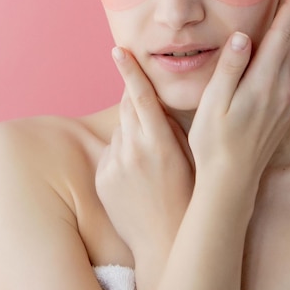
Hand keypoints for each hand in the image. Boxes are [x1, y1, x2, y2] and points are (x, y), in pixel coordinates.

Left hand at [95, 50, 193, 258]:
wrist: (164, 239)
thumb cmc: (186, 195)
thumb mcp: (188, 156)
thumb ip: (169, 127)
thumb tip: (156, 106)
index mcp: (158, 142)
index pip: (140, 96)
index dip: (129, 71)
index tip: (118, 50)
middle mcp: (132, 150)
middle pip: (126, 107)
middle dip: (133, 99)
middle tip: (146, 103)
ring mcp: (114, 165)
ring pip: (119, 131)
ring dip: (131, 132)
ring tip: (149, 157)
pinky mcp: (102, 178)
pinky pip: (110, 153)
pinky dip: (121, 153)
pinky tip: (137, 174)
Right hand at [189, 0, 289, 207]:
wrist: (231, 182)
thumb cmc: (214, 142)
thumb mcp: (213, 103)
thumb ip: (229, 67)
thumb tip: (241, 35)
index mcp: (263, 84)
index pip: (281, 36)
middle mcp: (281, 91)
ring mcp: (285, 103)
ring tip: (282, 18)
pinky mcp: (284, 113)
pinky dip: (287, 55)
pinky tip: (275, 55)